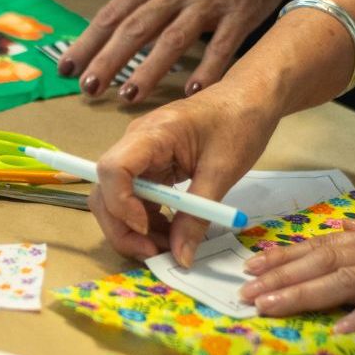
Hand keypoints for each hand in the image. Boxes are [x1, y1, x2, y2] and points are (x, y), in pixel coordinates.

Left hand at [59, 0, 324, 101]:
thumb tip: (121, 21)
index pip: (113, 12)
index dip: (88, 42)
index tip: (66, 67)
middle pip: (134, 28)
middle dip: (107, 60)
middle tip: (88, 87)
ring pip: (172, 40)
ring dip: (149, 70)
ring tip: (128, 94)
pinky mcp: (243, 10)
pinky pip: (222, 46)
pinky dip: (206, 70)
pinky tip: (192, 93)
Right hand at [90, 84, 278, 262]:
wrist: (249, 98)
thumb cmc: (239, 121)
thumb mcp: (223, 172)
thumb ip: (197, 216)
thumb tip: (181, 256)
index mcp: (153, 134)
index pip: (112, 169)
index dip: (121, 205)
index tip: (147, 228)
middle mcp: (136, 143)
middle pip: (104, 191)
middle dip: (122, 228)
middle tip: (154, 253)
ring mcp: (140, 156)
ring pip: (115, 199)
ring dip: (133, 229)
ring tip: (168, 247)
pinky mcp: (149, 166)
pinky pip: (136, 198)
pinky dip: (148, 220)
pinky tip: (171, 233)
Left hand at [237, 197, 354, 333]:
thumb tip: (340, 228)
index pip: (314, 248)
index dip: (280, 257)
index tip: (248, 267)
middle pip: (317, 265)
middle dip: (278, 279)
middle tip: (244, 294)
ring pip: (339, 282)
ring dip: (301, 294)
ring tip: (270, 307)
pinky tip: (338, 329)